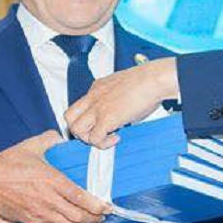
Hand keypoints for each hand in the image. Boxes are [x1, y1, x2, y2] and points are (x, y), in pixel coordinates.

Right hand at [0, 131, 108, 222]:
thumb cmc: (8, 163)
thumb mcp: (32, 145)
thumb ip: (51, 140)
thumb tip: (62, 138)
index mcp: (52, 180)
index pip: (81, 197)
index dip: (97, 205)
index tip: (107, 206)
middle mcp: (48, 200)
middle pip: (78, 217)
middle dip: (94, 220)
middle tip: (102, 217)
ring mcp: (39, 214)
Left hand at [65, 57, 179, 147]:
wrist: (153, 79)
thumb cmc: (147, 81)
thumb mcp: (123, 87)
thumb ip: (116, 100)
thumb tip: (121, 115)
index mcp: (96, 87)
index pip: (78, 106)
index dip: (85, 119)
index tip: (97, 125)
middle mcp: (93, 97)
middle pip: (69, 117)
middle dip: (79, 130)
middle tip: (96, 134)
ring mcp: (98, 108)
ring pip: (76, 129)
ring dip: (89, 139)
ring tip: (106, 138)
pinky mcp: (107, 118)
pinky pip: (94, 138)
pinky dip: (103, 143)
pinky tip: (115, 139)